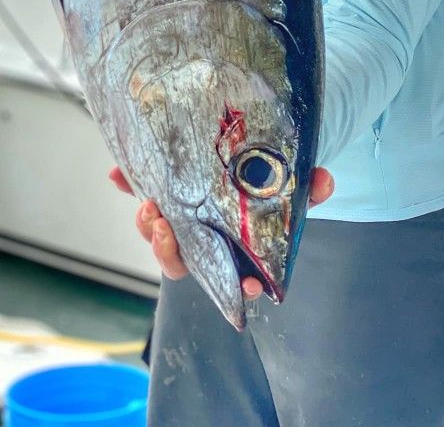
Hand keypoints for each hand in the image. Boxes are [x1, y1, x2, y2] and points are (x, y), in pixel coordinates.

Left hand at [108, 165, 334, 298]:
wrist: (254, 156)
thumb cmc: (269, 185)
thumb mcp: (291, 186)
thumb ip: (308, 186)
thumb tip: (325, 180)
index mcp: (233, 250)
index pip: (231, 280)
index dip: (236, 286)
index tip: (245, 283)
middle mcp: (202, 242)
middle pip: (178, 262)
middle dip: (168, 250)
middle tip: (165, 227)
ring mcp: (179, 220)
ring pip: (156, 233)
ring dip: (147, 223)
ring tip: (148, 203)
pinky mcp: (162, 193)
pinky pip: (141, 191)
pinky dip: (129, 183)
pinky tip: (118, 174)